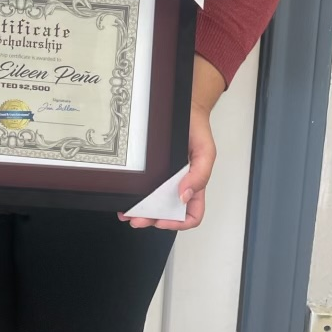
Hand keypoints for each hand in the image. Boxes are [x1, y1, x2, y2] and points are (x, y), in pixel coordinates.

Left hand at [117, 100, 216, 230]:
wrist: (185, 108)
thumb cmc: (197, 130)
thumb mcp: (206, 153)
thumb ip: (199, 175)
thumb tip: (184, 196)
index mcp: (193, 185)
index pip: (190, 215)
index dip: (177, 223)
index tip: (162, 221)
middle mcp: (177, 184)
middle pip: (165, 212)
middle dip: (151, 219)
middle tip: (136, 219)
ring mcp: (163, 177)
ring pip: (151, 202)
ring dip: (139, 211)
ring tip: (126, 212)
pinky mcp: (151, 167)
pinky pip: (142, 184)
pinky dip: (133, 193)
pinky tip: (125, 195)